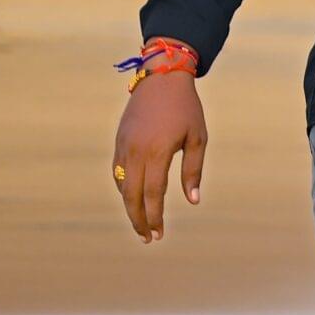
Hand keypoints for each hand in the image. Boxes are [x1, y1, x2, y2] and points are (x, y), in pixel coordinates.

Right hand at [113, 71, 207, 241]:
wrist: (162, 76)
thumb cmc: (186, 108)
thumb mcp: (198, 138)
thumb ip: (193, 171)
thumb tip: (192, 201)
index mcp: (157, 151)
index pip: (153, 194)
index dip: (155, 217)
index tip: (158, 234)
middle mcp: (136, 150)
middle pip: (132, 195)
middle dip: (138, 220)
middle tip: (148, 238)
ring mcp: (124, 144)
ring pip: (121, 184)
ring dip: (129, 206)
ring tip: (141, 222)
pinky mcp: (119, 139)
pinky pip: (116, 170)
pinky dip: (123, 188)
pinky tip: (132, 197)